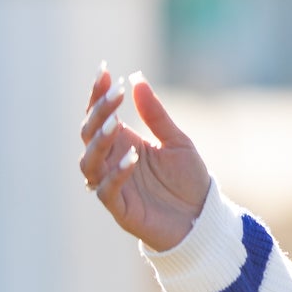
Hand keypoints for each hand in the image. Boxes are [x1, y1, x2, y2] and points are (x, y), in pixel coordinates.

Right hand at [79, 66, 210, 252]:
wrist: (202, 219)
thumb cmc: (188, 180)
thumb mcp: (177, 141)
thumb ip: (156, 115)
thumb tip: (137, 80)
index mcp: (123, 143)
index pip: (100, 115)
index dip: (98, 94)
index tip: (104, 71)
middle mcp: (111, 162)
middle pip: (89, 134)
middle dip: (98, 112)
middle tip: (114, 93)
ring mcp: (112, 184)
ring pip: (89, 162)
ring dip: (99, 142)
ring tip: (115, 124)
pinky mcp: (120, 208)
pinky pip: (107, 190)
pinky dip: (116, 174)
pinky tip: (131, 158)